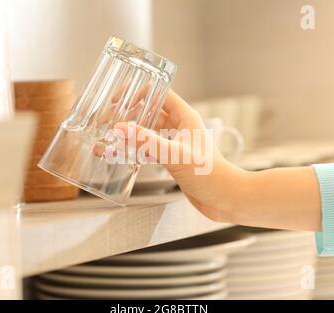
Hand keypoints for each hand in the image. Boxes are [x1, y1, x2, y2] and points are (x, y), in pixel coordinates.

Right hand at [114, 90, 246, 221]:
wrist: (223, 197)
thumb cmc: (210, 174)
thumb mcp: (174, 154)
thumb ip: (147, 141)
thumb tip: (122, 128)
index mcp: (185, 117)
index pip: (161, 94)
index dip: (140, 93)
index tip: (122, 98)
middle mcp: (180, 127)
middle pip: (151, 113)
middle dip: (131, 115)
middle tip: (110, 120)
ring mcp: (176, 143)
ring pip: (149, 132)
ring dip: (132, 134)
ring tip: (112, 138)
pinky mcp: (173, 159)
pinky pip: (151, 149)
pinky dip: (137, 150)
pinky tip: (124, 154)